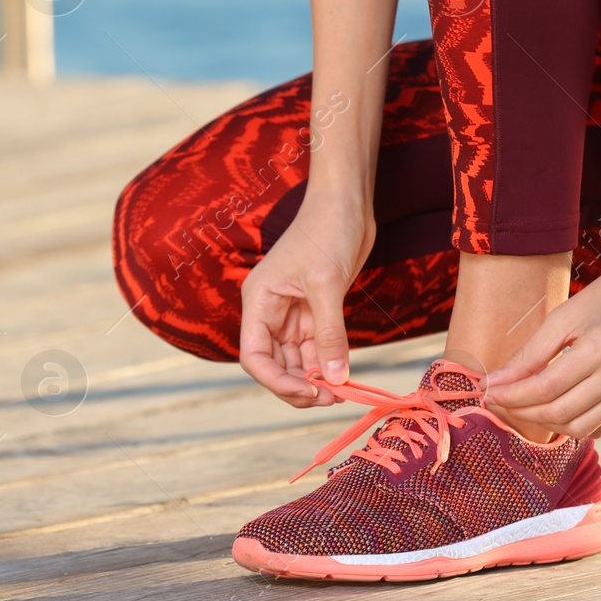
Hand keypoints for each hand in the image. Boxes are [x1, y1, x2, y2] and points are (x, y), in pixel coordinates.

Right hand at [239, 191, 373, 407]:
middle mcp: (270, 311)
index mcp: (258, 301)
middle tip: (331, 399)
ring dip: (315, 378)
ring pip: (296, 360)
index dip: (277, 381)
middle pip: (275, 364)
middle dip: (299, 385)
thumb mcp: (327, 284)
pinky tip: (344, 375)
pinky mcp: (315, 311)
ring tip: (341, 392)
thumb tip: (334, 379)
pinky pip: (316, 347)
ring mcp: (292, 313)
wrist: (346, 202)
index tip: (307, 391)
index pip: (254, 356)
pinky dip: (328, 363)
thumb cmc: (327, 230)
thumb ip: (329, 334)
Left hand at [482, 264, 600, 438]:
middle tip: (500, 400)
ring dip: (546, 423)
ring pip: (581, 428)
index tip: (488, 390)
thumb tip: (497, 381)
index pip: (546, 387)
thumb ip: (530, 353)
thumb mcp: (563, 316)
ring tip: (523, 406)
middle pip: (561, 413)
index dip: (512, 395)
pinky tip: (553, 409)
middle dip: (522, 411)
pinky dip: (573, 424)